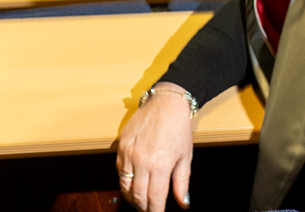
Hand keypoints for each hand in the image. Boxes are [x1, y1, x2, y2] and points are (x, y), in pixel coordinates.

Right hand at [116, 83, 194, 211]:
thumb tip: (183, 203)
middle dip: (142, 207)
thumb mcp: (185, 157)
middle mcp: (142, 160)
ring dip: (131, 196)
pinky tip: (133, 182)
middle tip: (148, 209)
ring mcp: (129, 152)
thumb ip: (182, 183)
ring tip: (139, 200)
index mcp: (160, 165)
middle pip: (137, 195)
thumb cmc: (179, 127)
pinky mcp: (121, 144)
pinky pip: (119, 170)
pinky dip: (125, 180)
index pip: (154, 199)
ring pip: (124, 185)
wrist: (167, 103)